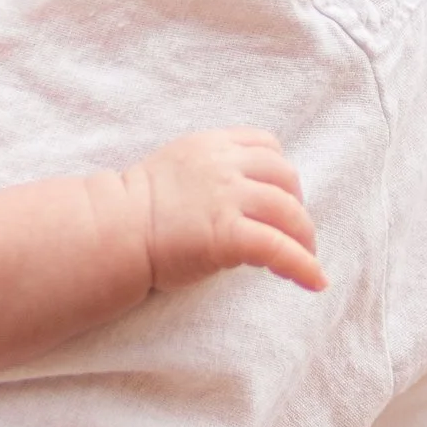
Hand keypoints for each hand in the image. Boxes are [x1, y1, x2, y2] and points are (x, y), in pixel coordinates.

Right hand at [133, 131, 325, 296]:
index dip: (281, 173)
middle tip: (295, 233)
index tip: (282, 198)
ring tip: (305, 259)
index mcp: (210, 145)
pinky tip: (314, 281)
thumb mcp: (176, 167)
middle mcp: (223, 165)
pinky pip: (280, 248)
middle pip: (285, 177)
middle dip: (297, 205)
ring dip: (305, 237)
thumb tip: (245, 196)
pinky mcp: (228, 234)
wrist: (112, 231)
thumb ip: (211, 170)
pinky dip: (304, 266)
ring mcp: (226, 197)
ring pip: (290, 211)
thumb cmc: (136, 209)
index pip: (266, 145)